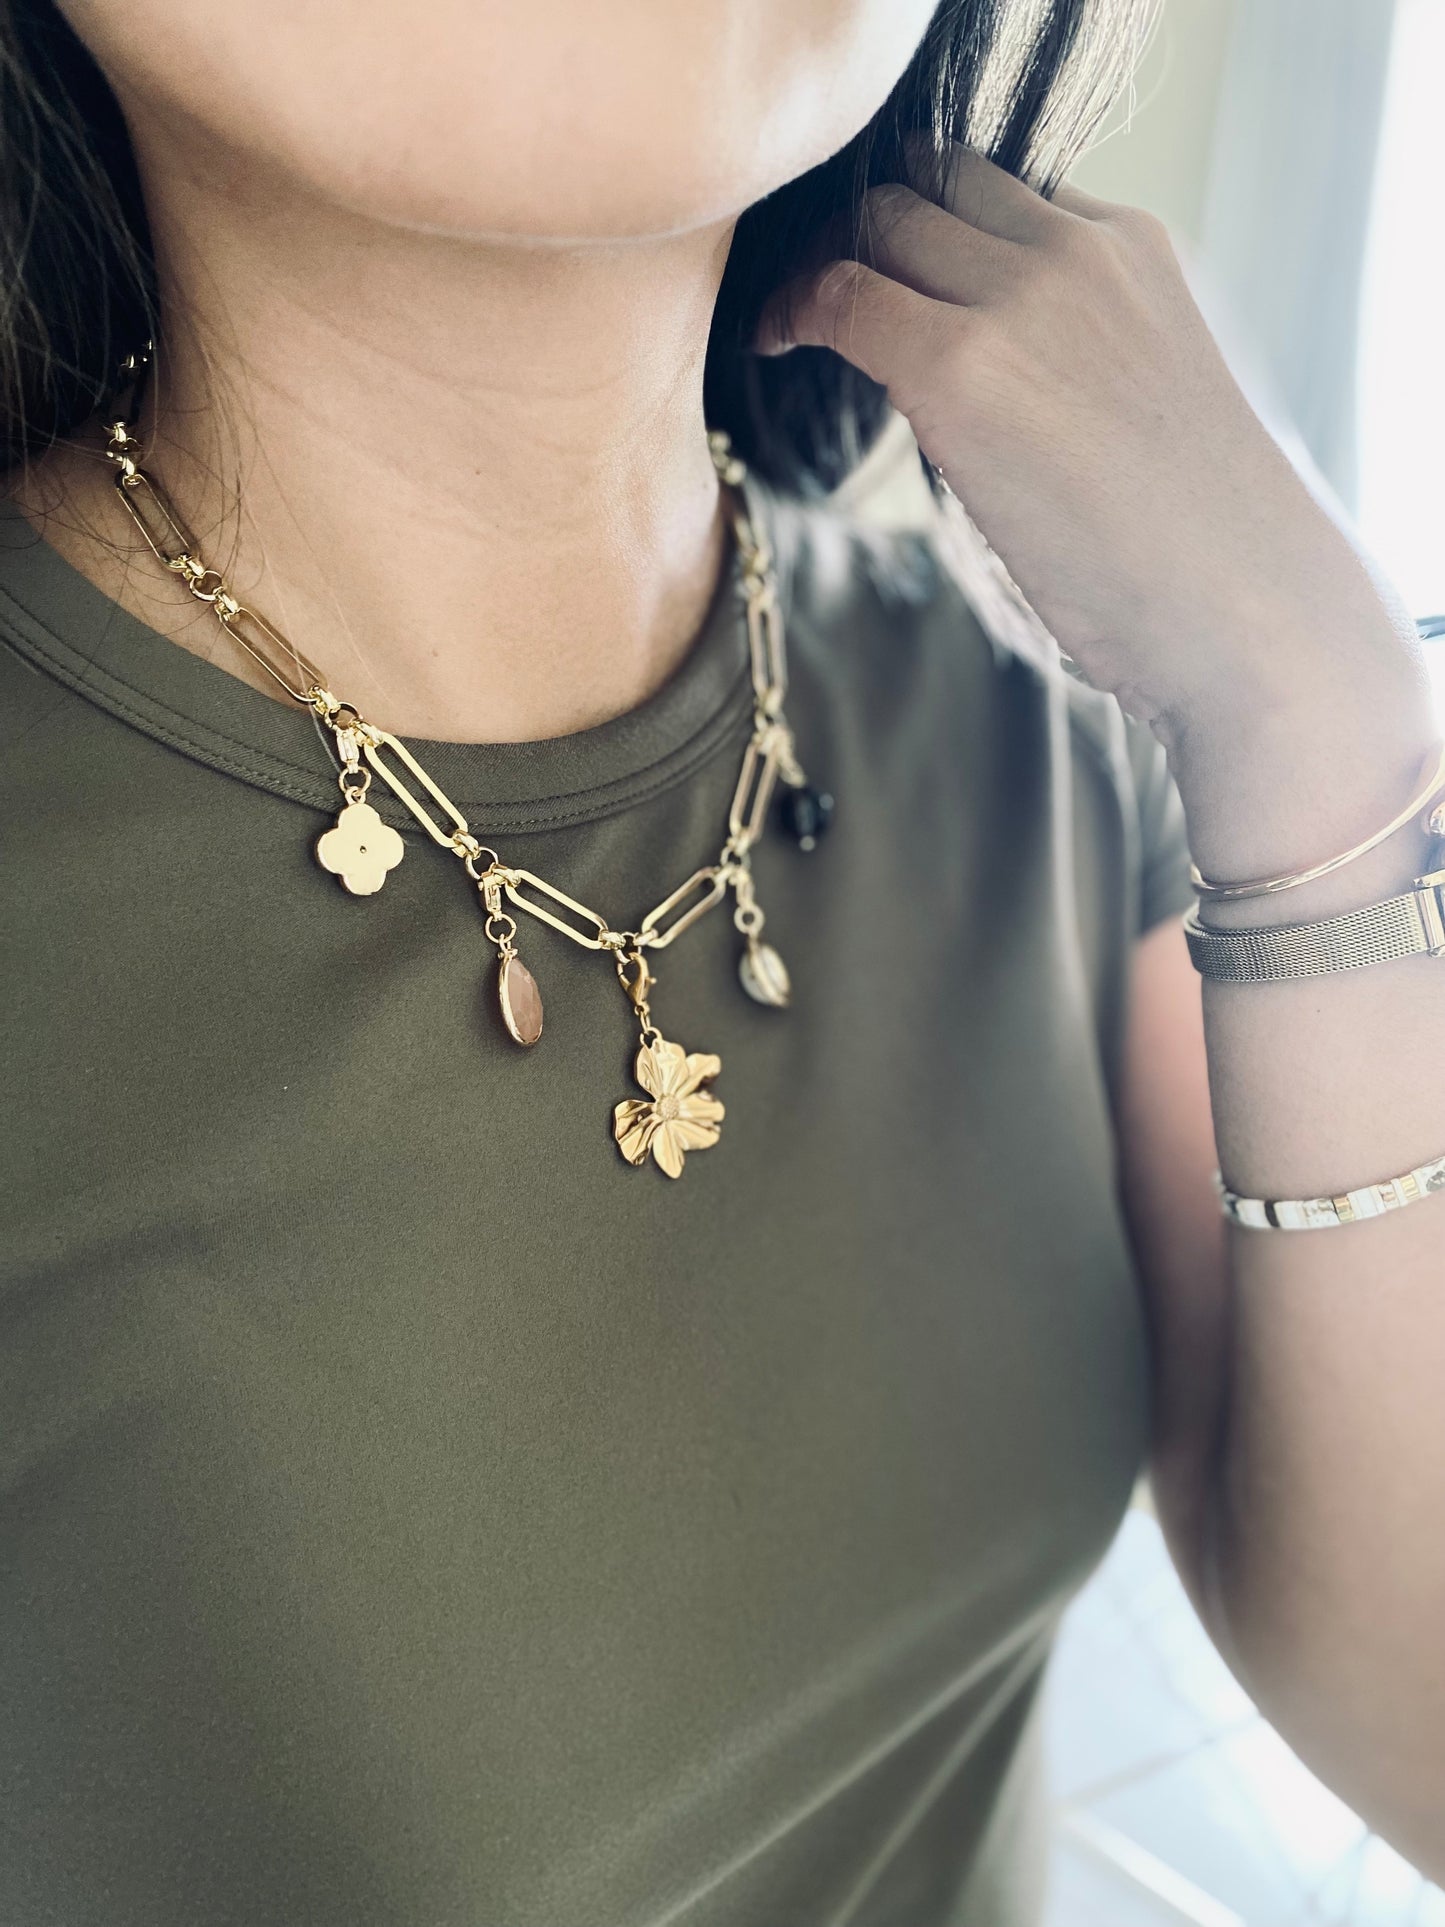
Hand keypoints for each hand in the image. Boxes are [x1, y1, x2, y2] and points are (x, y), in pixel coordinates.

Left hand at [755, 144, 1424, 763]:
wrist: (1249, 610)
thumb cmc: (1206, 549)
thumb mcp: (1154, 405)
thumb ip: (1080, 360)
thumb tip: (991, 392)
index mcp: (1136, 248)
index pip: (1000, 192)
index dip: (931, 227)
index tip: (892, 275)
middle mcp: (1078, 249)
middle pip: (931, 187)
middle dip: (869, 230)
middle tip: (824, 292)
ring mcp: (1021, 297)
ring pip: (880, 225)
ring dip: (823, 263)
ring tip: (791, 319)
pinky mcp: (960, 363)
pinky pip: (844, 298)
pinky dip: (793, 310)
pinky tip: (774, 342)